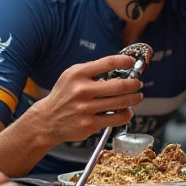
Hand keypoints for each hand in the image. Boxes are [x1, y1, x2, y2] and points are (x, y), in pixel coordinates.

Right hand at [28, 54, 143, 144]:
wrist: (48, 119)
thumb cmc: (64, 95)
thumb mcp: (72, 76)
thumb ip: (92, 71)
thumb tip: (120, 69)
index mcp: (78, 74)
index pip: (107, 63)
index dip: (124, 62)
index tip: (132, 62)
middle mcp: (81, 90)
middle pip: (119, 85)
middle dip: (134, 84)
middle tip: (138, 84)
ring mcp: (86, 108)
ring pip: (120, 103)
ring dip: (133, 99)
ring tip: (137, 97)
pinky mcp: (89, 124)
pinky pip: (115, 119)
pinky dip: (126, 115)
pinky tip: (127, 112)